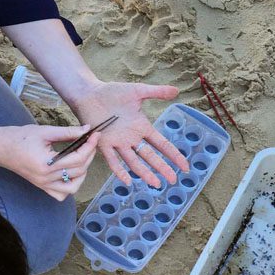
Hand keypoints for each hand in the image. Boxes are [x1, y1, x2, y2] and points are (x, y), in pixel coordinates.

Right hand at [0, 124, 98, 200]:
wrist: (1, 148)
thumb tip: (87, 129)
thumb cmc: (21, 137)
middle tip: (90, 142)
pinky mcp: (42, 186)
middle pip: (79, 171)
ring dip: (83, 173)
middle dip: (89, 155)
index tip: (95, 134)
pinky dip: (70, 186)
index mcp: (47, 163)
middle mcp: (46, 178)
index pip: (78, 158)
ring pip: (73, 187)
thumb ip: (68, 132)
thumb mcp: (45, 131)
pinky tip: (71, 172)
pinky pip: (61, 194)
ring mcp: (44, 185)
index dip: (90, 146)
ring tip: (82, 157)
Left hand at [71, 81, 187, 187]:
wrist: (90, 94)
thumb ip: (156, 92)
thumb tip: (176, 90)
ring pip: (134, 161)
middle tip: (173, 180)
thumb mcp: (138, 91)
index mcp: (142, 127)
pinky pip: (112, 160)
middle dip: (162, 167)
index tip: (184, 166)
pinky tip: (128, 181)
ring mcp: (118, 143)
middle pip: (150, 156)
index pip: (162, 143)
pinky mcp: (103, 143)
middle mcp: (132, 138)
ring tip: (155, 183)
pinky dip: (119, 171)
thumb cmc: (112, 92)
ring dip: (144, 172)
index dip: (173, 154)